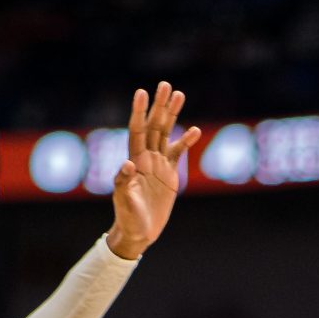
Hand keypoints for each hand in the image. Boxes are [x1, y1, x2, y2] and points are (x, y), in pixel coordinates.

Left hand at [107, 82, 202, 259]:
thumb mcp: (124, 201)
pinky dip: (186, 141)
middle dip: (159, 106)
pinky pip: (178, 153)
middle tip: (166, 85)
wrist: (138, 232)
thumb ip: (124, 182)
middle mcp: (146, 158)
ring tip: (179, 94)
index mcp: (134, 161)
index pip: (137, 131)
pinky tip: (194, 129)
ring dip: (172, 115)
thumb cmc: (127, 217)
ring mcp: (158, 164)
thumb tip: (128, 163)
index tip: (142, 92)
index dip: (139, 112)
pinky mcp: (169, 175)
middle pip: (154, 126)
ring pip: (166, 134)